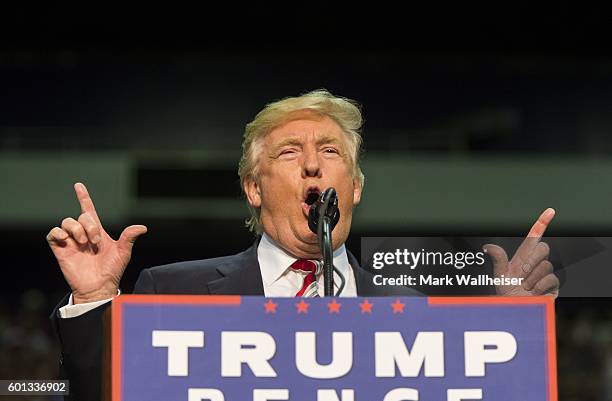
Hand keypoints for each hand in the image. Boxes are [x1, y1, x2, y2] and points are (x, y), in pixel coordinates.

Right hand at [46, 183, 146, 303]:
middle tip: (96, 242)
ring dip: (77, 230)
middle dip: (90, 226)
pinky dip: (59, 233)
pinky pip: (53, 233)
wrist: (99, 287)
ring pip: (67, 222)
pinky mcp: (61, 249)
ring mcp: (71, 241)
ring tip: (84, 244)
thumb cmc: (111, 271)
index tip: (79, 185)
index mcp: (97, 232)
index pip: (88, 210)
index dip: (83, 197)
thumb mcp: (123, 252)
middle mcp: (83, 234)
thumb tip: (142, 227)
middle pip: (81, 216)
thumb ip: (129, 237)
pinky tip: (67, 240)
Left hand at [483, 208, 559, 297]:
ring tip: (524, 287)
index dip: (542, 223)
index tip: (550, 211)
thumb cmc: (506, 292)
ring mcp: (545, 274)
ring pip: (546, 265)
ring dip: (532, 278)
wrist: (514, 310)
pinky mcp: (553, 285)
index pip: (534, 237)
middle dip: (532, 260)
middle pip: (544, 248)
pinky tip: (534, 293)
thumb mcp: (499, 275)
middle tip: (521, 274)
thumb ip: (497, 259)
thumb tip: (487, 247)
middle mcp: (535, 263)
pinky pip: (551, 278)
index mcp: (522, 257)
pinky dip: (539, 286)